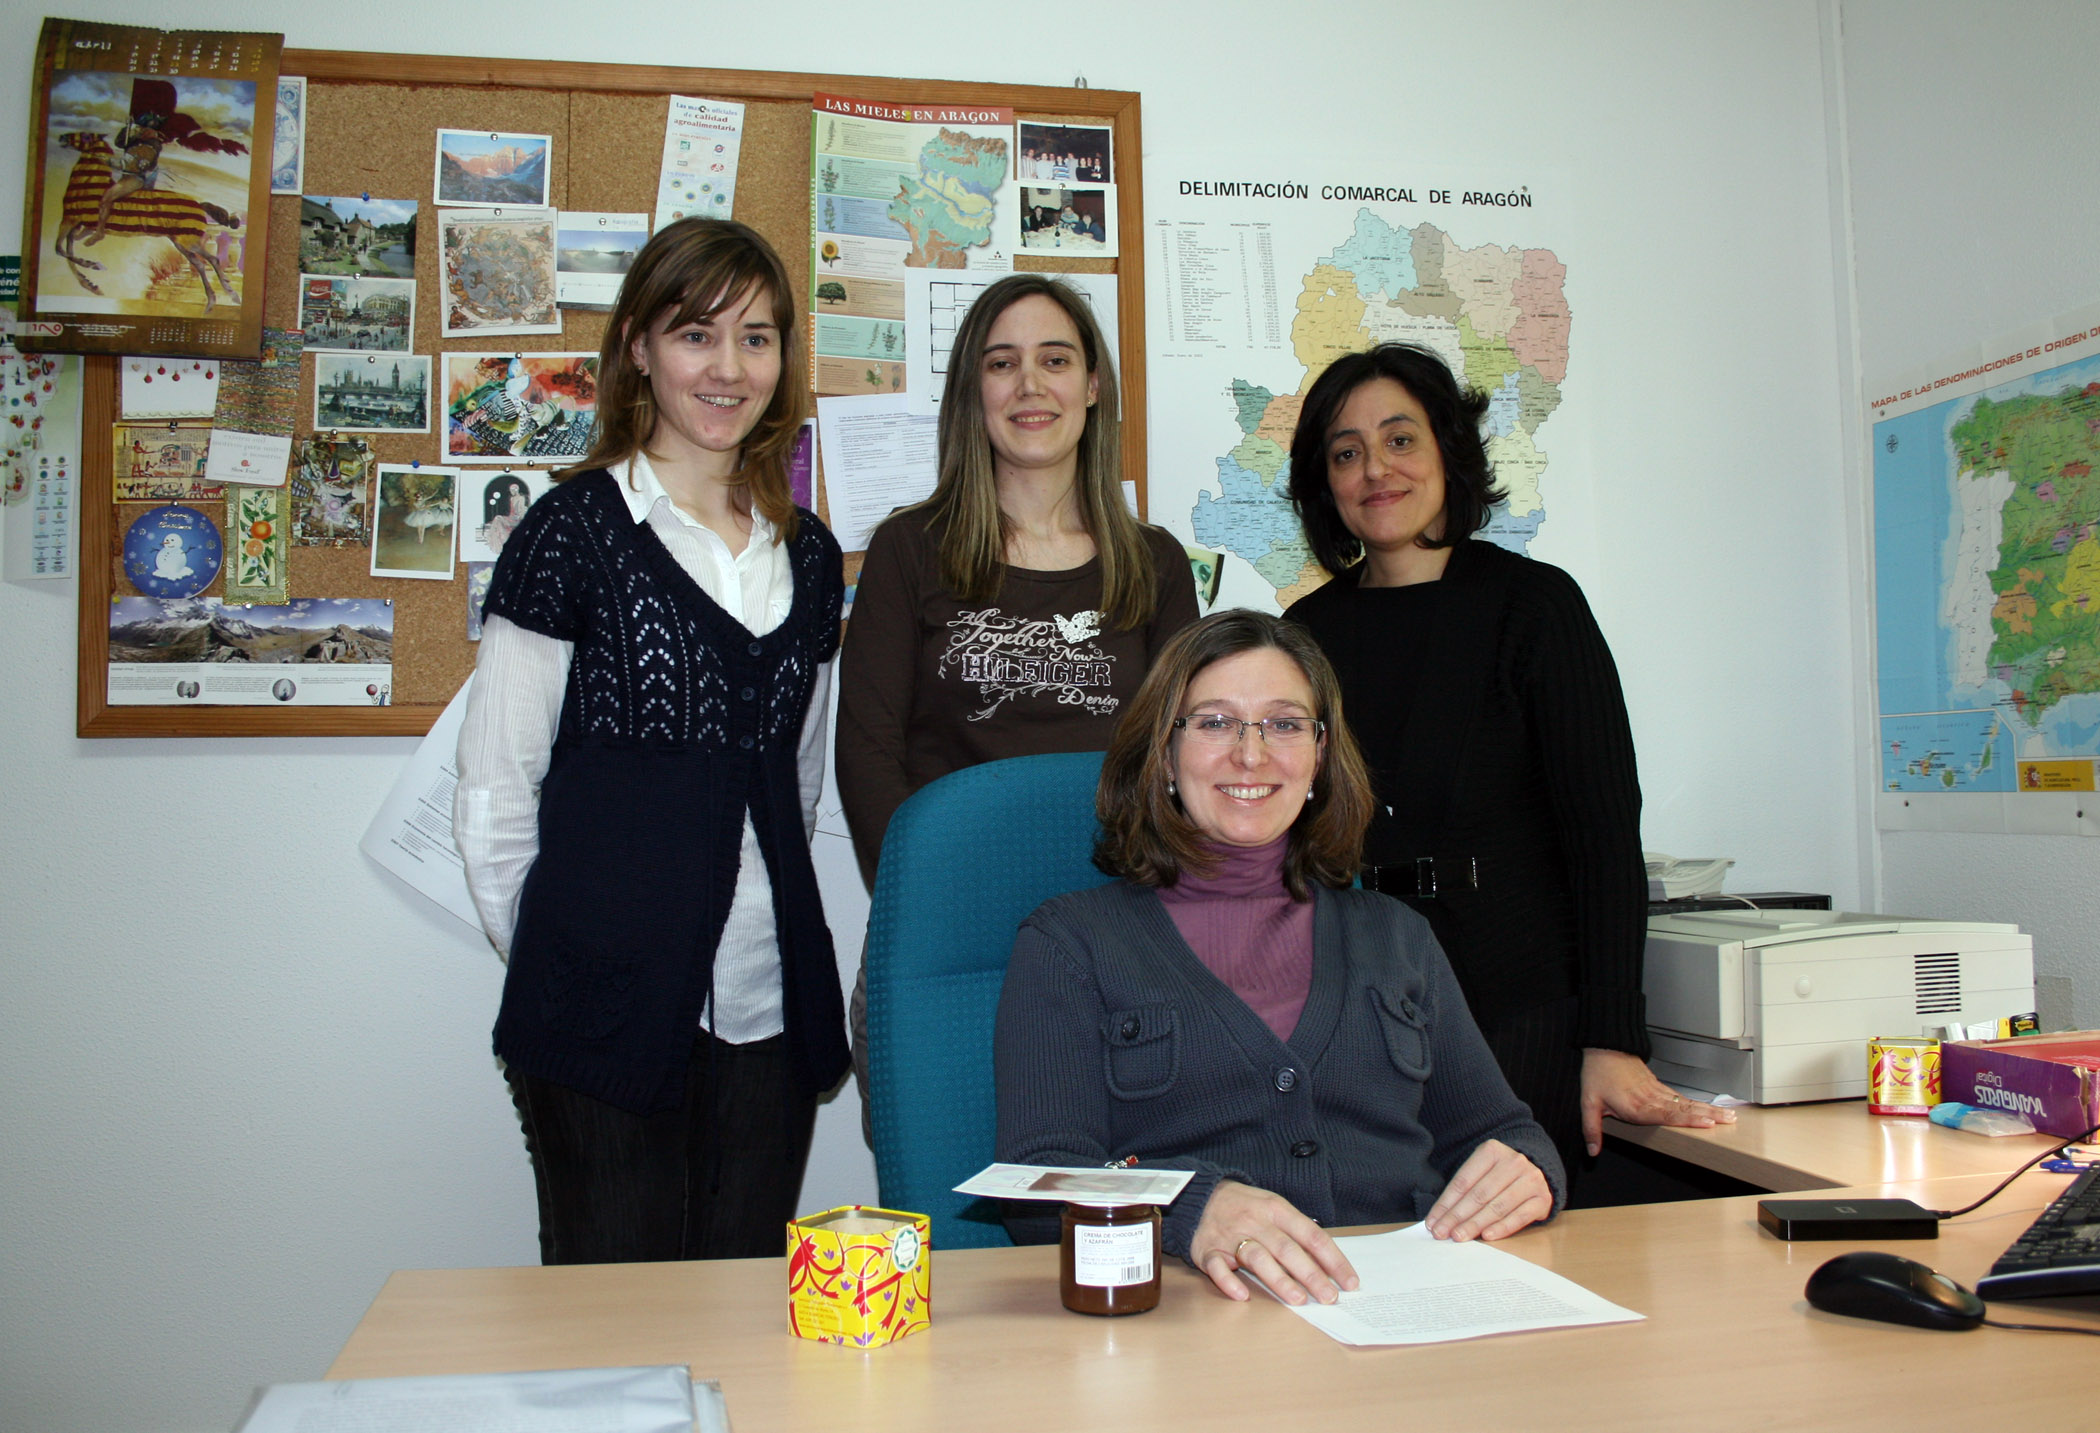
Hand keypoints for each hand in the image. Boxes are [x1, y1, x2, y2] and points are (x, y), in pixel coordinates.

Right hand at [1188, 1180, 1358, 1305]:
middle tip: (1329, 1297)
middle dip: (1311, 1274)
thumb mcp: (1272, 1207)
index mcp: (1276, 1210)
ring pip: (1257, 1258)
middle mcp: (1255, 1222)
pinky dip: (1229, 1281)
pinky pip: (1217, 1267)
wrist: (1197, 1195)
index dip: (1333, 1259)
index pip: (1311, 1235)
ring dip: (1279, 1280)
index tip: (1349, 1281)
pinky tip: (1243, 1295)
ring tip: (1298, 1300)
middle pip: (1287, 1249)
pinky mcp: (1208, 1250)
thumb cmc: (1244, 1206)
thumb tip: (1327, 1263)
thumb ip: (1296, 1231)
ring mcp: (1230, 1236)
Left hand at [1424, 1138, 1553, 1241]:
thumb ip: (1462, 1192)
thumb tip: (1437, 1219)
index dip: (1446, 1203)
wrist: (1536, 1173)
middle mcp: (1513, 1162)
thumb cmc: (1499, 1176)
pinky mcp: (1543, 1198)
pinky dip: (1502, 1227)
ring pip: (1498, 1206)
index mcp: (1492, 1151)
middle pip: (1479, 1194)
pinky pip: (1520, 1216)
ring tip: (1460, 1236)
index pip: (1463, 1181)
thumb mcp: (1480, 1173)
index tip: (1432, 1222)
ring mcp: (1531, 1179)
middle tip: (1442, 1233)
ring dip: (1476, 1224)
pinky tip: (1486, 1236)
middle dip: (1457, 1216)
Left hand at [1580, 1047, 1735, 1155]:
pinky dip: (1698, 1104)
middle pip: (1684, 1110)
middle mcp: (1651, 1099)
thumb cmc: (1598, 1073)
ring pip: (1687, 1103)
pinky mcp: (1659, 1086)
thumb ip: (1591, 1129)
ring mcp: (1657, 1092)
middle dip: (1709, 1116)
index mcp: (1636, 1106)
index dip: (1688, 1120)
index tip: (1707, 1122)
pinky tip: (1709, 1109)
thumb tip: (1592, 1150)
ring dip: (1709, 1109)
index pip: (1667, 1115)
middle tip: (1730, 1121)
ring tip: (1729, 1115)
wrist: (1604, 1046)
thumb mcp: (1588, 1103)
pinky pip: (1681, 1097)